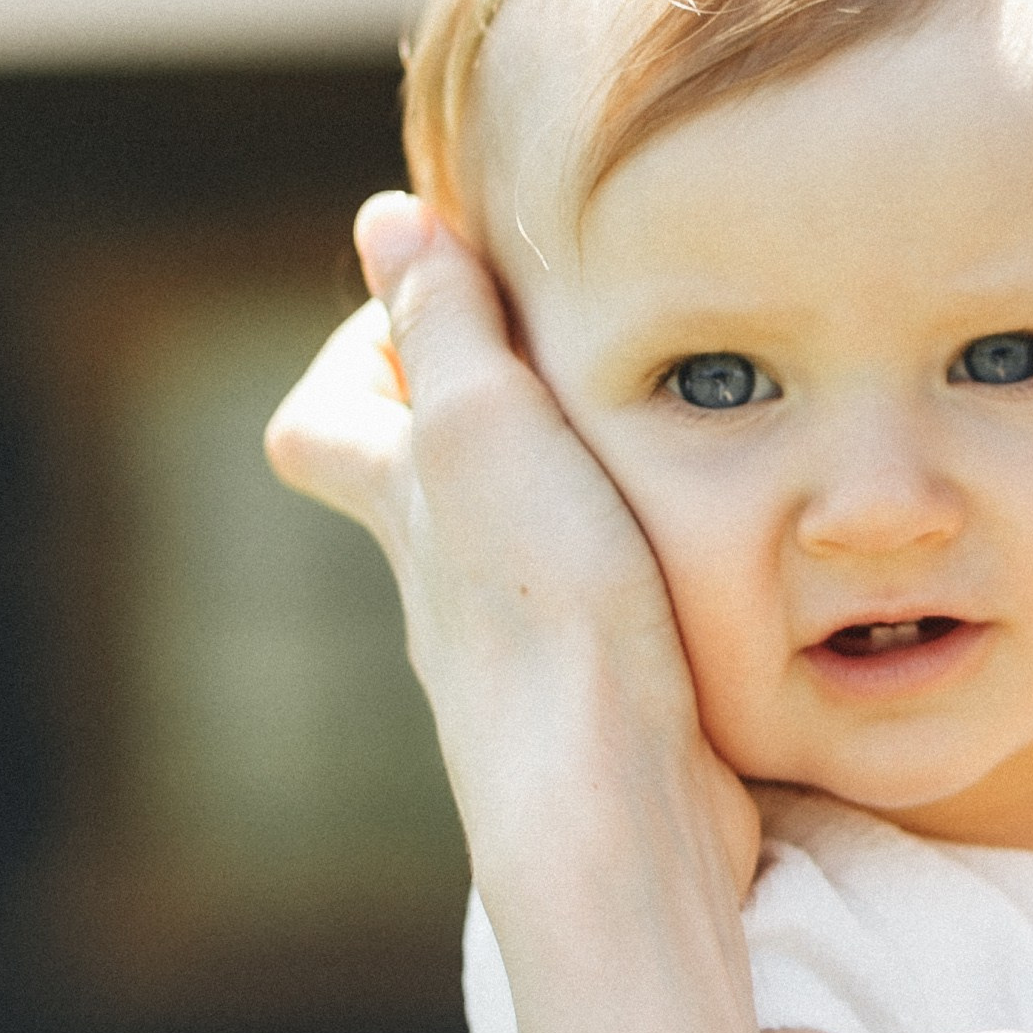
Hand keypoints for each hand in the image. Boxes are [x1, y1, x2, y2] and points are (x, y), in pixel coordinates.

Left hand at [265, 194, 756, 893]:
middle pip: (429, 488)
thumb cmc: (546, 614)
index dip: (357, 362)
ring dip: (577, 489)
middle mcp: (447, 586)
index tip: (438, 311)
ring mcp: (526, 653)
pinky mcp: (615, 703)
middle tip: (574, 359)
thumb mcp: (488, 429)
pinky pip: (609, 609)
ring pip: (523, 550)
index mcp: (407, 508)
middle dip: (487, 416)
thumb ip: (446, 325)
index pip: (321, 429)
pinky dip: (643, 564)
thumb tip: (386, 222)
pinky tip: (711, 549)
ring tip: (664, 435)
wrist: (622, 809)